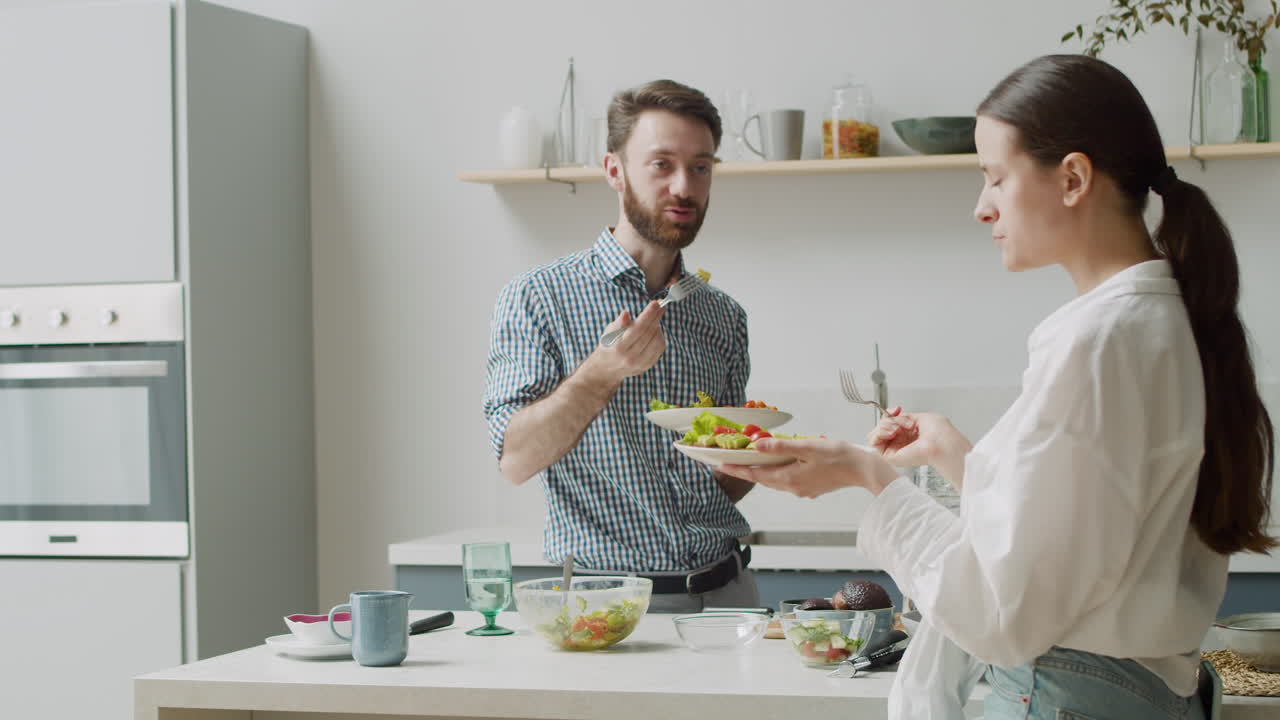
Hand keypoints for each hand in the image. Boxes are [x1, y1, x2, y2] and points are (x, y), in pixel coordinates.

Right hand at [589, 302, 665, 380]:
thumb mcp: (608, 332)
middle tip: (661, 305)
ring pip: (657, 341)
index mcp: (619, 347)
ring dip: (658, 327)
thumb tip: (626, 313)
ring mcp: (640, 363)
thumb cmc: (609, 345)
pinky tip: (655, 331)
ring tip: (654, 320)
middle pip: (649, 333)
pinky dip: (660, 337)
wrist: (607, 368)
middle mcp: (630, 357)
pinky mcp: (647, 366)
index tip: (656, 303)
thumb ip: (618, 324)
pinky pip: (659, 349)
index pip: (638, 328)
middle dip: (656, 317)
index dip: (648, 314)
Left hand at [717, 437, 898, 497]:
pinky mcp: (812, 488)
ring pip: (775, 481)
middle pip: (763, 479)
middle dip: (745, 471)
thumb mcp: (808, 447)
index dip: (736, 469)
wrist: (864, 471)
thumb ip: (781, 446)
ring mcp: (803, 490)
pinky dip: (777, 473)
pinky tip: (778, 465)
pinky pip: (787, 481)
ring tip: (748, 463)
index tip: (719, 465)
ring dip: (761, 473)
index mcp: (789, 478)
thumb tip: (757, 444)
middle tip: (728, 463)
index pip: (755, 474)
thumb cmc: (839, 456)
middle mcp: (793, 488)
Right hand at [866, 408, 971, 484]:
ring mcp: (894, 450)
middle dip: (888, 420)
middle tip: (901, 422)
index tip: (898, 409)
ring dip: (884, 426)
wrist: (943, 442)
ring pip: (875, 434)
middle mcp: (900, 443)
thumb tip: (891, 414)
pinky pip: (873, 442)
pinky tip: (892, 432)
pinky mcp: (889, 457)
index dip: (890, 414)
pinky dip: (880, 432)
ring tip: (898, 428)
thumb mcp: (918, 417)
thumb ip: (902, 417)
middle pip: (880, 428)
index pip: (889, 423)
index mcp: (908, 435)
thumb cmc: (939, 433)